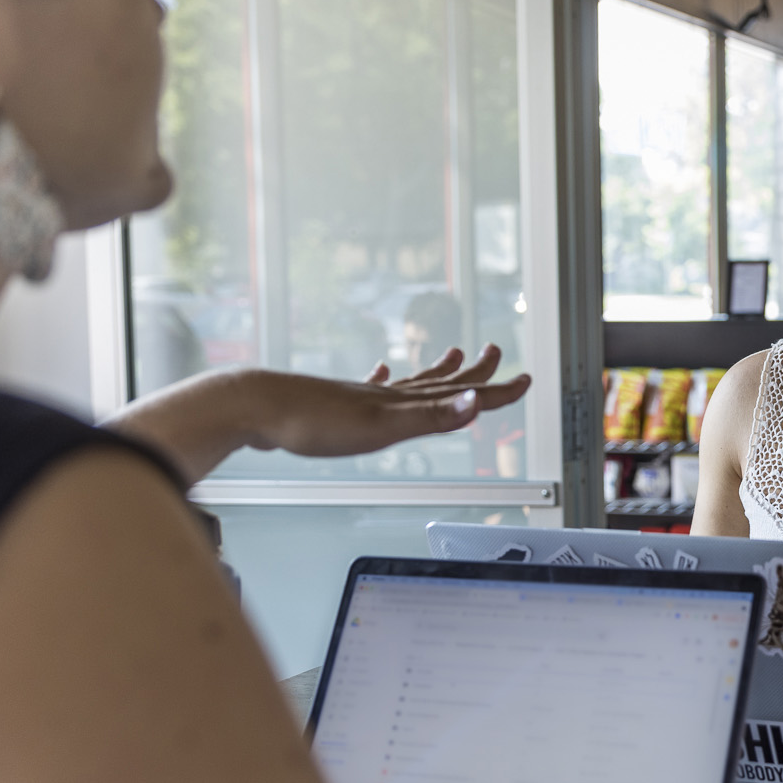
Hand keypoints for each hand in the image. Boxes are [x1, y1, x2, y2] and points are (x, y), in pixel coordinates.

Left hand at [244, 345, 529, 455]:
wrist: (257, 408)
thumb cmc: (314, 421)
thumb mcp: (382, 428)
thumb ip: (431, 418)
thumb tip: (476, 405)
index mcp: (404, 401)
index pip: (463, 395)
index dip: (498, 390)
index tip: (525, 379)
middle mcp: (389, 393)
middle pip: (442, 381)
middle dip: (475, 372)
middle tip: (497, 355)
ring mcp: (363, 396)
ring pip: (411, 381)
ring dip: (437, 371)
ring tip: (453, 354)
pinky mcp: (337, 403)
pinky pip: (371, 387)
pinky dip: (383, 378)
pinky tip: (378, 371)